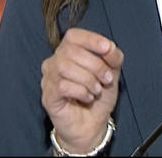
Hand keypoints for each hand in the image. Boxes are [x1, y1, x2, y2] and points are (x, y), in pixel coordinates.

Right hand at [41, 28, 123, 153]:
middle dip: (95, 65)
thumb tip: (109, 47)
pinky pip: (62, 85)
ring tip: (97, 90)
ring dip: (88, 79)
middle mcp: (55, 62)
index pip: (73, 35)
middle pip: (71, 51)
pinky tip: (87, 97)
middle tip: (107, 79)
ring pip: (64, 67)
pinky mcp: (48, 96)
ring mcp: (49, 79)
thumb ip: (113, 56)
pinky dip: (81, 91)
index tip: (107, 48)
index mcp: (70, 52)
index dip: (91, 39)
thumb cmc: (98, 97)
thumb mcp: (112, 72)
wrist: (93, 125)